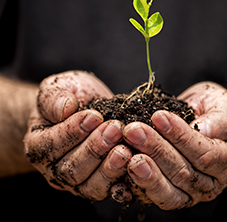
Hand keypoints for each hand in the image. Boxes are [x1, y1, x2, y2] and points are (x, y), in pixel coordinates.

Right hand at [24, 71, 131, 201]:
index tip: (94, 116)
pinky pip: (112, 191)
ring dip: (109, 168)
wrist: (86, 105)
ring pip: (91, 186)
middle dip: (95, 149)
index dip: (73, 132)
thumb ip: (54, 97)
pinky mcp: (102, 183)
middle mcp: (55, 169)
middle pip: (71, 170)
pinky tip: (135, 171)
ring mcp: (79, 181)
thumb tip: (64, 108)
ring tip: (125, 149)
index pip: (51, 145)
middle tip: (114, 129)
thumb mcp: (58, 87)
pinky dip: (124, 184)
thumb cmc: (70, 95)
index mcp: (39, 145)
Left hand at [122, 82, 226, 209]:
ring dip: (145, 173)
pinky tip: (121, 169)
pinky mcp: (167, 193)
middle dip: (156, 150)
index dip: (181, 137)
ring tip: (127, 154)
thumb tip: (205, 129)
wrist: (205, 118)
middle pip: (183, 173)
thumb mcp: (223, 104)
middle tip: (133, 130)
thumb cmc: (214, 109)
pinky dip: (135, 185)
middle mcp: (210, 183)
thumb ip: (220, 118)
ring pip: (168, 192)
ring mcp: (188, 193)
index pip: (206, 154)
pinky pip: (151, 197)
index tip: (158, 117)